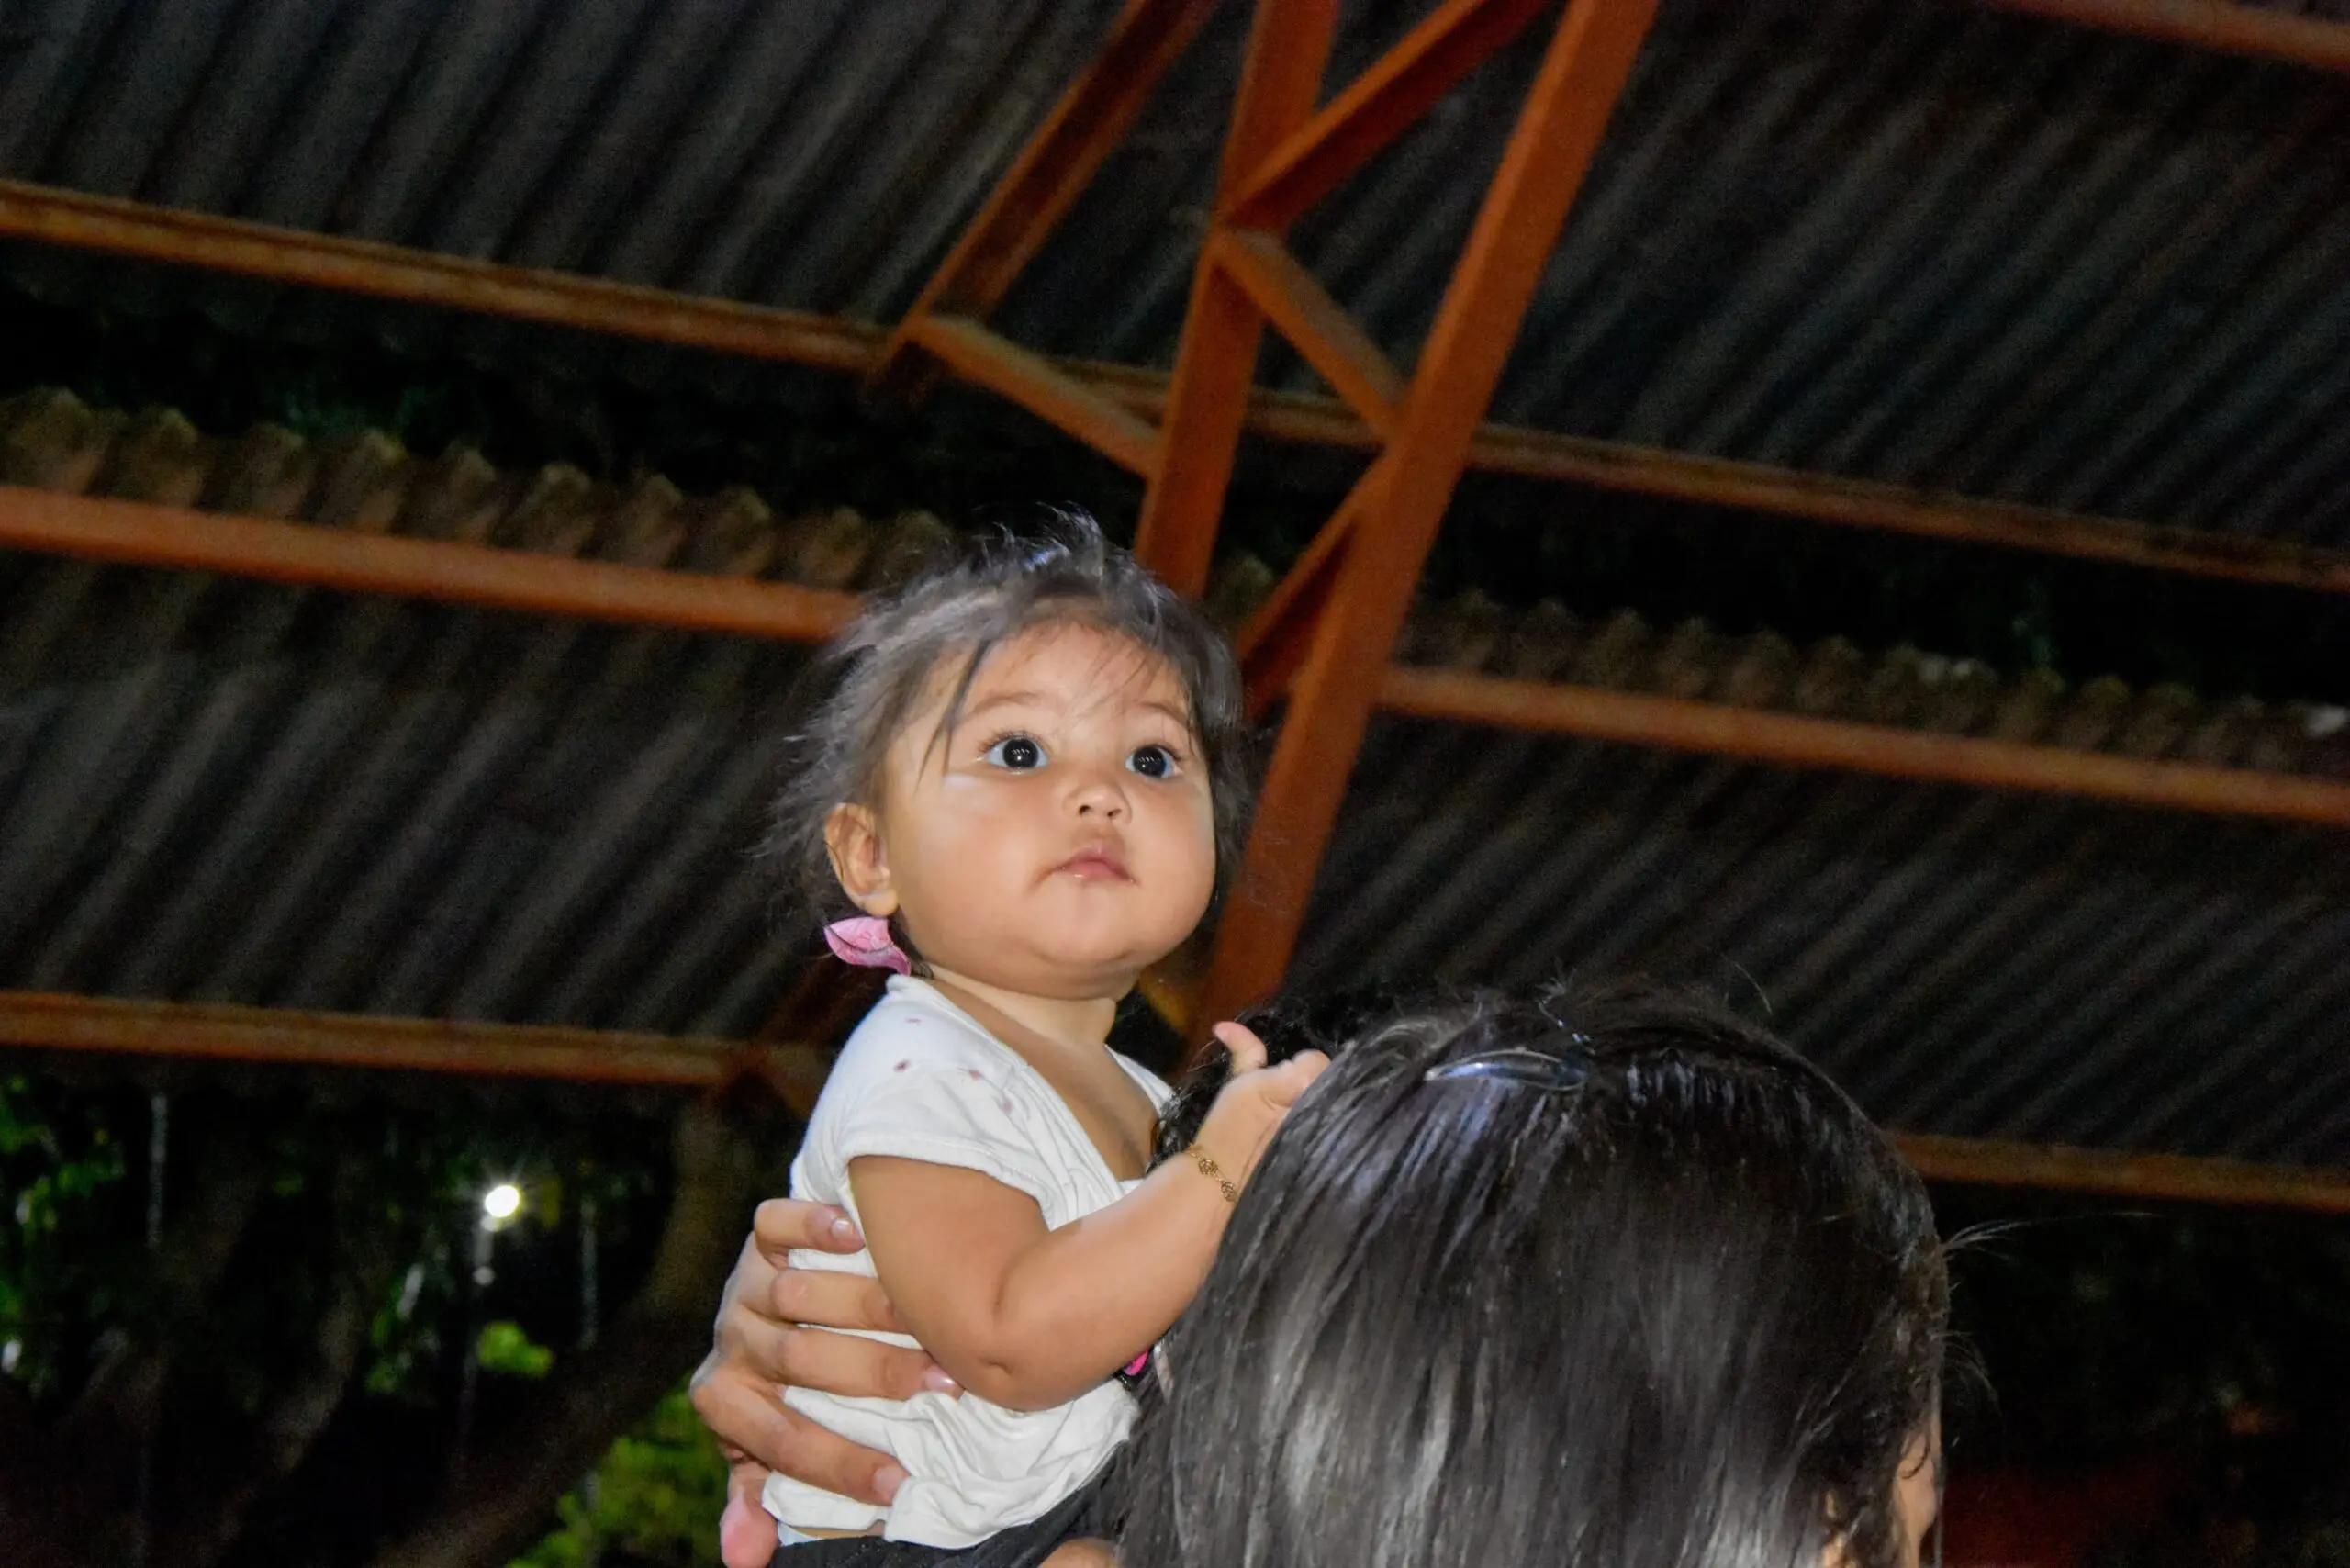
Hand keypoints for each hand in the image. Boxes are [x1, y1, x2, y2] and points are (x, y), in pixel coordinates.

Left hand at [691, 1198, 961, 1567]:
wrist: (767, 1297)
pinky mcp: (758, 1234)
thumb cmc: (785, 1387)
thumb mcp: (769, 1445)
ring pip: (796, 1290)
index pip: (783, 1441)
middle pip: (798, 1359)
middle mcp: (730, 1338)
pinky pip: (776, 1223)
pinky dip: (813, 1224)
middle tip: (942, 1385)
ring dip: (866, 1304)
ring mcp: (744, 1281)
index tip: (901, 1485)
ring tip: (925, 1318)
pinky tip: (859, 1235)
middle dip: (876, 1375)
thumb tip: (744, 1559)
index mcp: (724, 1400)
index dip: (842, 1468)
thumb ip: (761, 1493)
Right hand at [1193, 1022, 1328, 1189]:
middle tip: (1291, 1100)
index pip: (1317, 1060)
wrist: (1224, 1176)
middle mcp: (1319, 1104)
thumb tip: (1225, 1024)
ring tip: (1298, 1120)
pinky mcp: (1330, 1153)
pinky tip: (1315, 1136)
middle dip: (1315, 1085)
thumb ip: (1246, 1050)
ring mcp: (1327, 1131)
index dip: (1300, 1067)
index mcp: (1299, 1082)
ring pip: (1339, 1103)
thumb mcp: (1238, 1082)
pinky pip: (1342, 1128)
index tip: (1284, 1081)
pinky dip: (1332, 1128)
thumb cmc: (1229, 1126)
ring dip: (1325, 1106)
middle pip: (1331, 1080)